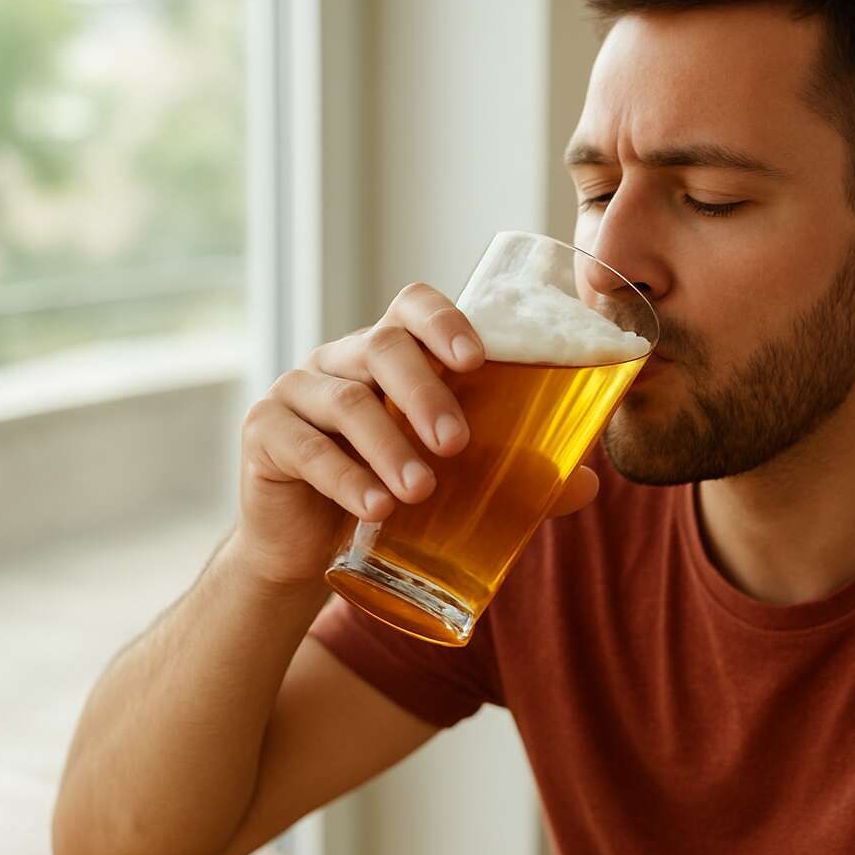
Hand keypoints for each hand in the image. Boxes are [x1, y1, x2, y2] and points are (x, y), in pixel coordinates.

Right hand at [229, 282, 597, 586]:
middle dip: (425, 392)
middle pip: (382, 347)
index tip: (478, 360)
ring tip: (420, 492)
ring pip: (345, 400)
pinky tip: (374, 509)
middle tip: (457, 444)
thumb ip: (516, 476)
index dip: (444, 321)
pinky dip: (344, 478)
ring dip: (389, 446)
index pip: (412, 306)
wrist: (308, 549)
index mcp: (392, 356)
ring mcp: (298, 391)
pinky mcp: (266, 434)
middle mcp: (343, 360)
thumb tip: (588, 483)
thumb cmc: (391, 495)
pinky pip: (304, 446)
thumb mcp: (451, 481)